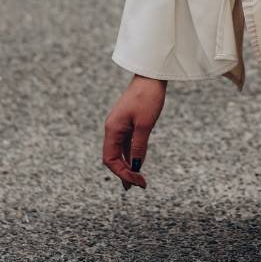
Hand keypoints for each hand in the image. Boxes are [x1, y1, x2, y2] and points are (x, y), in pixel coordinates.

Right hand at [102, 75, 166, 191]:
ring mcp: (119, 126)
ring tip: (137, 181)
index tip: (137, 182)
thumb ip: (139, 146)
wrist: (150, 76)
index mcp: (112, 129)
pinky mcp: (127, 123)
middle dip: (124, 173)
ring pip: (119, 152)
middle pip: (112, 158)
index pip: (110, 159)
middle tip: (139, 185)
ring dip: (127, 166)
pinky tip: (137, 164)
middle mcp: (112, 129)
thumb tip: (135, 166)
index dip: (122, 173)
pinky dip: (130, 155)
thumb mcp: (145, 124)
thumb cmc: (147, 97)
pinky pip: (125, 144)